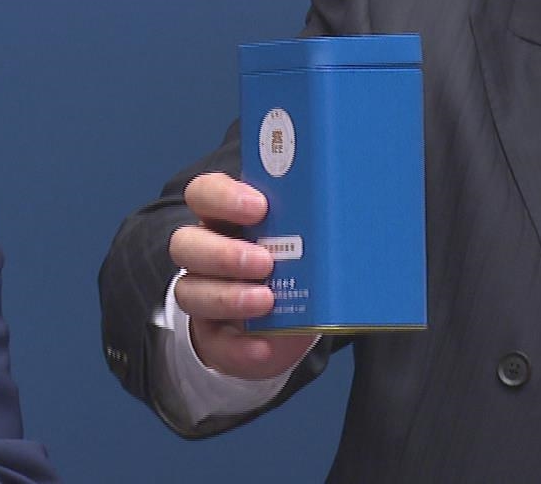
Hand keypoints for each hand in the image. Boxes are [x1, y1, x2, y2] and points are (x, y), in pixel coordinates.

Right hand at [169, 173, 316, 379]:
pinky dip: (240, 346)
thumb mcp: (306, 243)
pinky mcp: (212, 336)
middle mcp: (207, 252)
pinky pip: (215, 342)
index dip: (224, 196)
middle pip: (186, 243)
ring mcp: (204, 293)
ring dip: (229, 297)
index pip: (205, 193)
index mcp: (227, 218)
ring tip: (266, 301)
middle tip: (265, 261)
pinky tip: (262, 346)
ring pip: (190, 291)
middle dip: (224, 252)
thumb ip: (314, 227)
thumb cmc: (298, 268)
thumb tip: (353, 216)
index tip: (259, 207)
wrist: (287, 326)